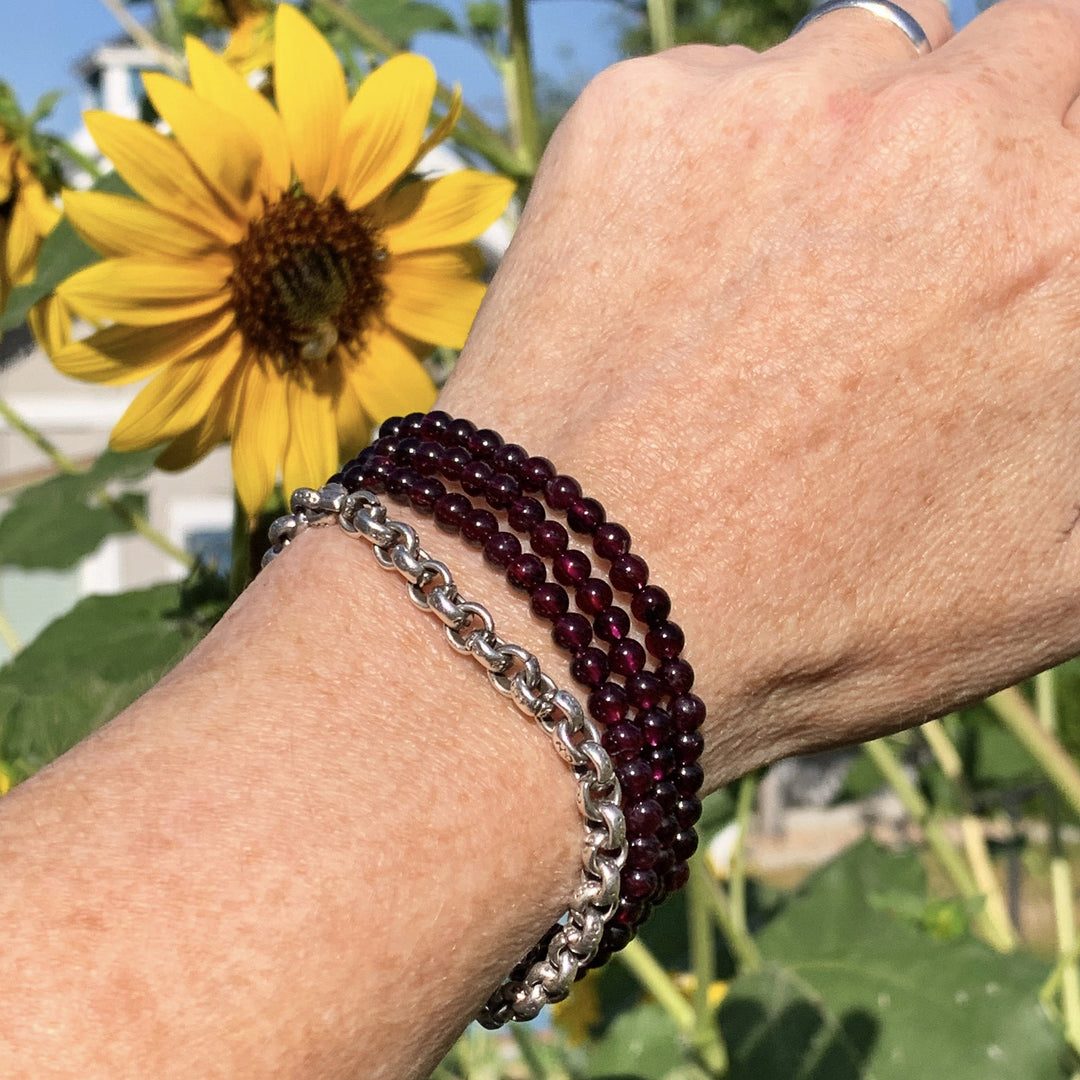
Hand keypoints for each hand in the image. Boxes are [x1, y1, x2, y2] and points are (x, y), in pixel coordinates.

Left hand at [439, 0, 1079, 787]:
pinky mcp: (636, 118)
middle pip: (1025, 44)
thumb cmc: (816, 621)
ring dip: (856, 134)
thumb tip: (1051, 352)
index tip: (1013, 233)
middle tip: (931, 222)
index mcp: (1061, 236)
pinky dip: (714, 160)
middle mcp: (939, 133)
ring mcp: (775, 107)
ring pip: (864, 56)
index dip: (1058, 175)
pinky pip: (713, 95)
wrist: (583, 610)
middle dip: (1003, 113)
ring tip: (787, 276)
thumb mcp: (1052, 578)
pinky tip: (676, 283)